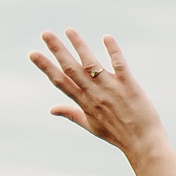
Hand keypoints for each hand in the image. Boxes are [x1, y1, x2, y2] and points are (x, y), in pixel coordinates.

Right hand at [29, 30, 167, 155]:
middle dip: (58, 50)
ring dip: (80, 46)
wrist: (143, 144)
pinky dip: (113, 52)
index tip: (32, 53)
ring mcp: (111, 89)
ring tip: (69, 30)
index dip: (46, 67)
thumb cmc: (117, 135)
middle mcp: (95, 94)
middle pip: (72, 69)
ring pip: (91, 64)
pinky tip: (107, 38)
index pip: (60, 82)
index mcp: (84, 103)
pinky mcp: (129, 87)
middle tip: (46, 33)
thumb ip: (71, 114)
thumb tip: (51, 109)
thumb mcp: (91, 126)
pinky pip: (120, 66)